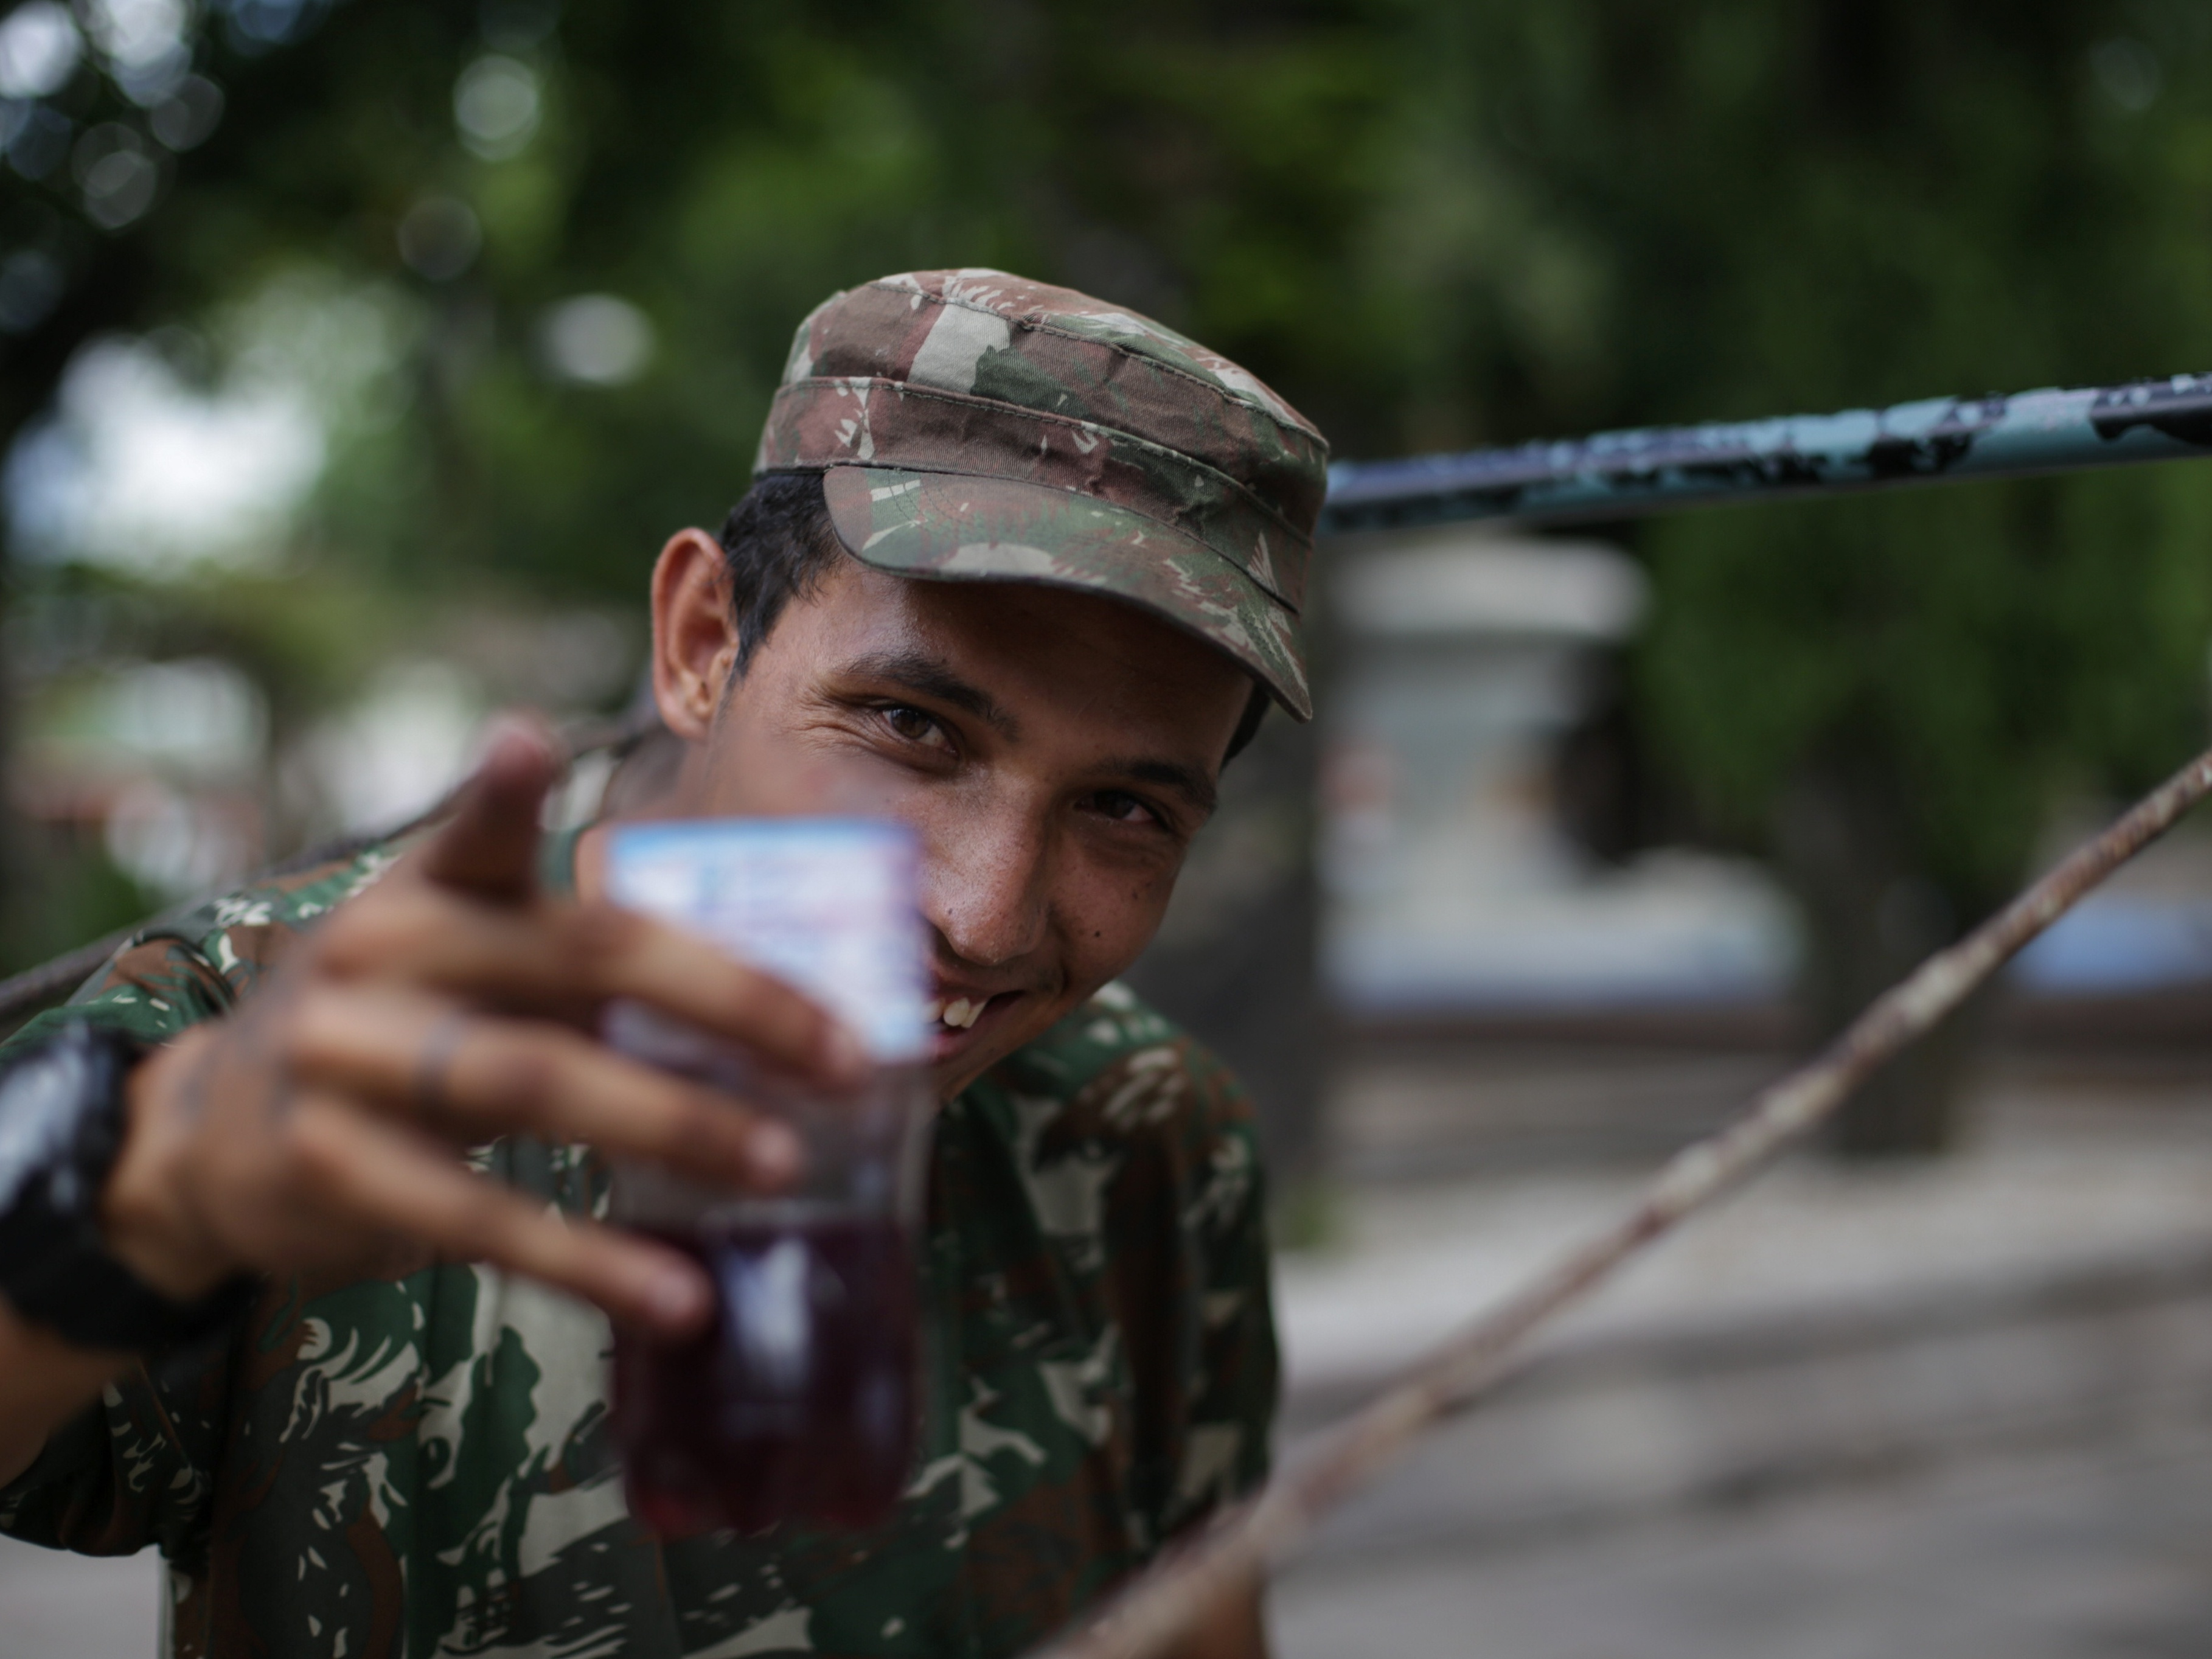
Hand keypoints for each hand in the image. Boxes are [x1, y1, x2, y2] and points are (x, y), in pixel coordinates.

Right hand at [99, 719, 862, 1334]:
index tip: (528, 746)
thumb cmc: (398, 1032)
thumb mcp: (465, 966)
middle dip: (726, 1004)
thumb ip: (580, 963)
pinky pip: (481, 1221)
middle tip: (845, 1060)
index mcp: (428, 892)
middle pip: (572, 960)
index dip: (500, 793)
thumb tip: (776, 1009)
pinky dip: (590, 1262)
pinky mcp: (335, 1171)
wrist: (208, 1138)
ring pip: (533, 1085)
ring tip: (784, 1168)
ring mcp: (346, 1061)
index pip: (473, 835)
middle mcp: (381, 956)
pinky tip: (676, 1295)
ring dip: (675, 1127)